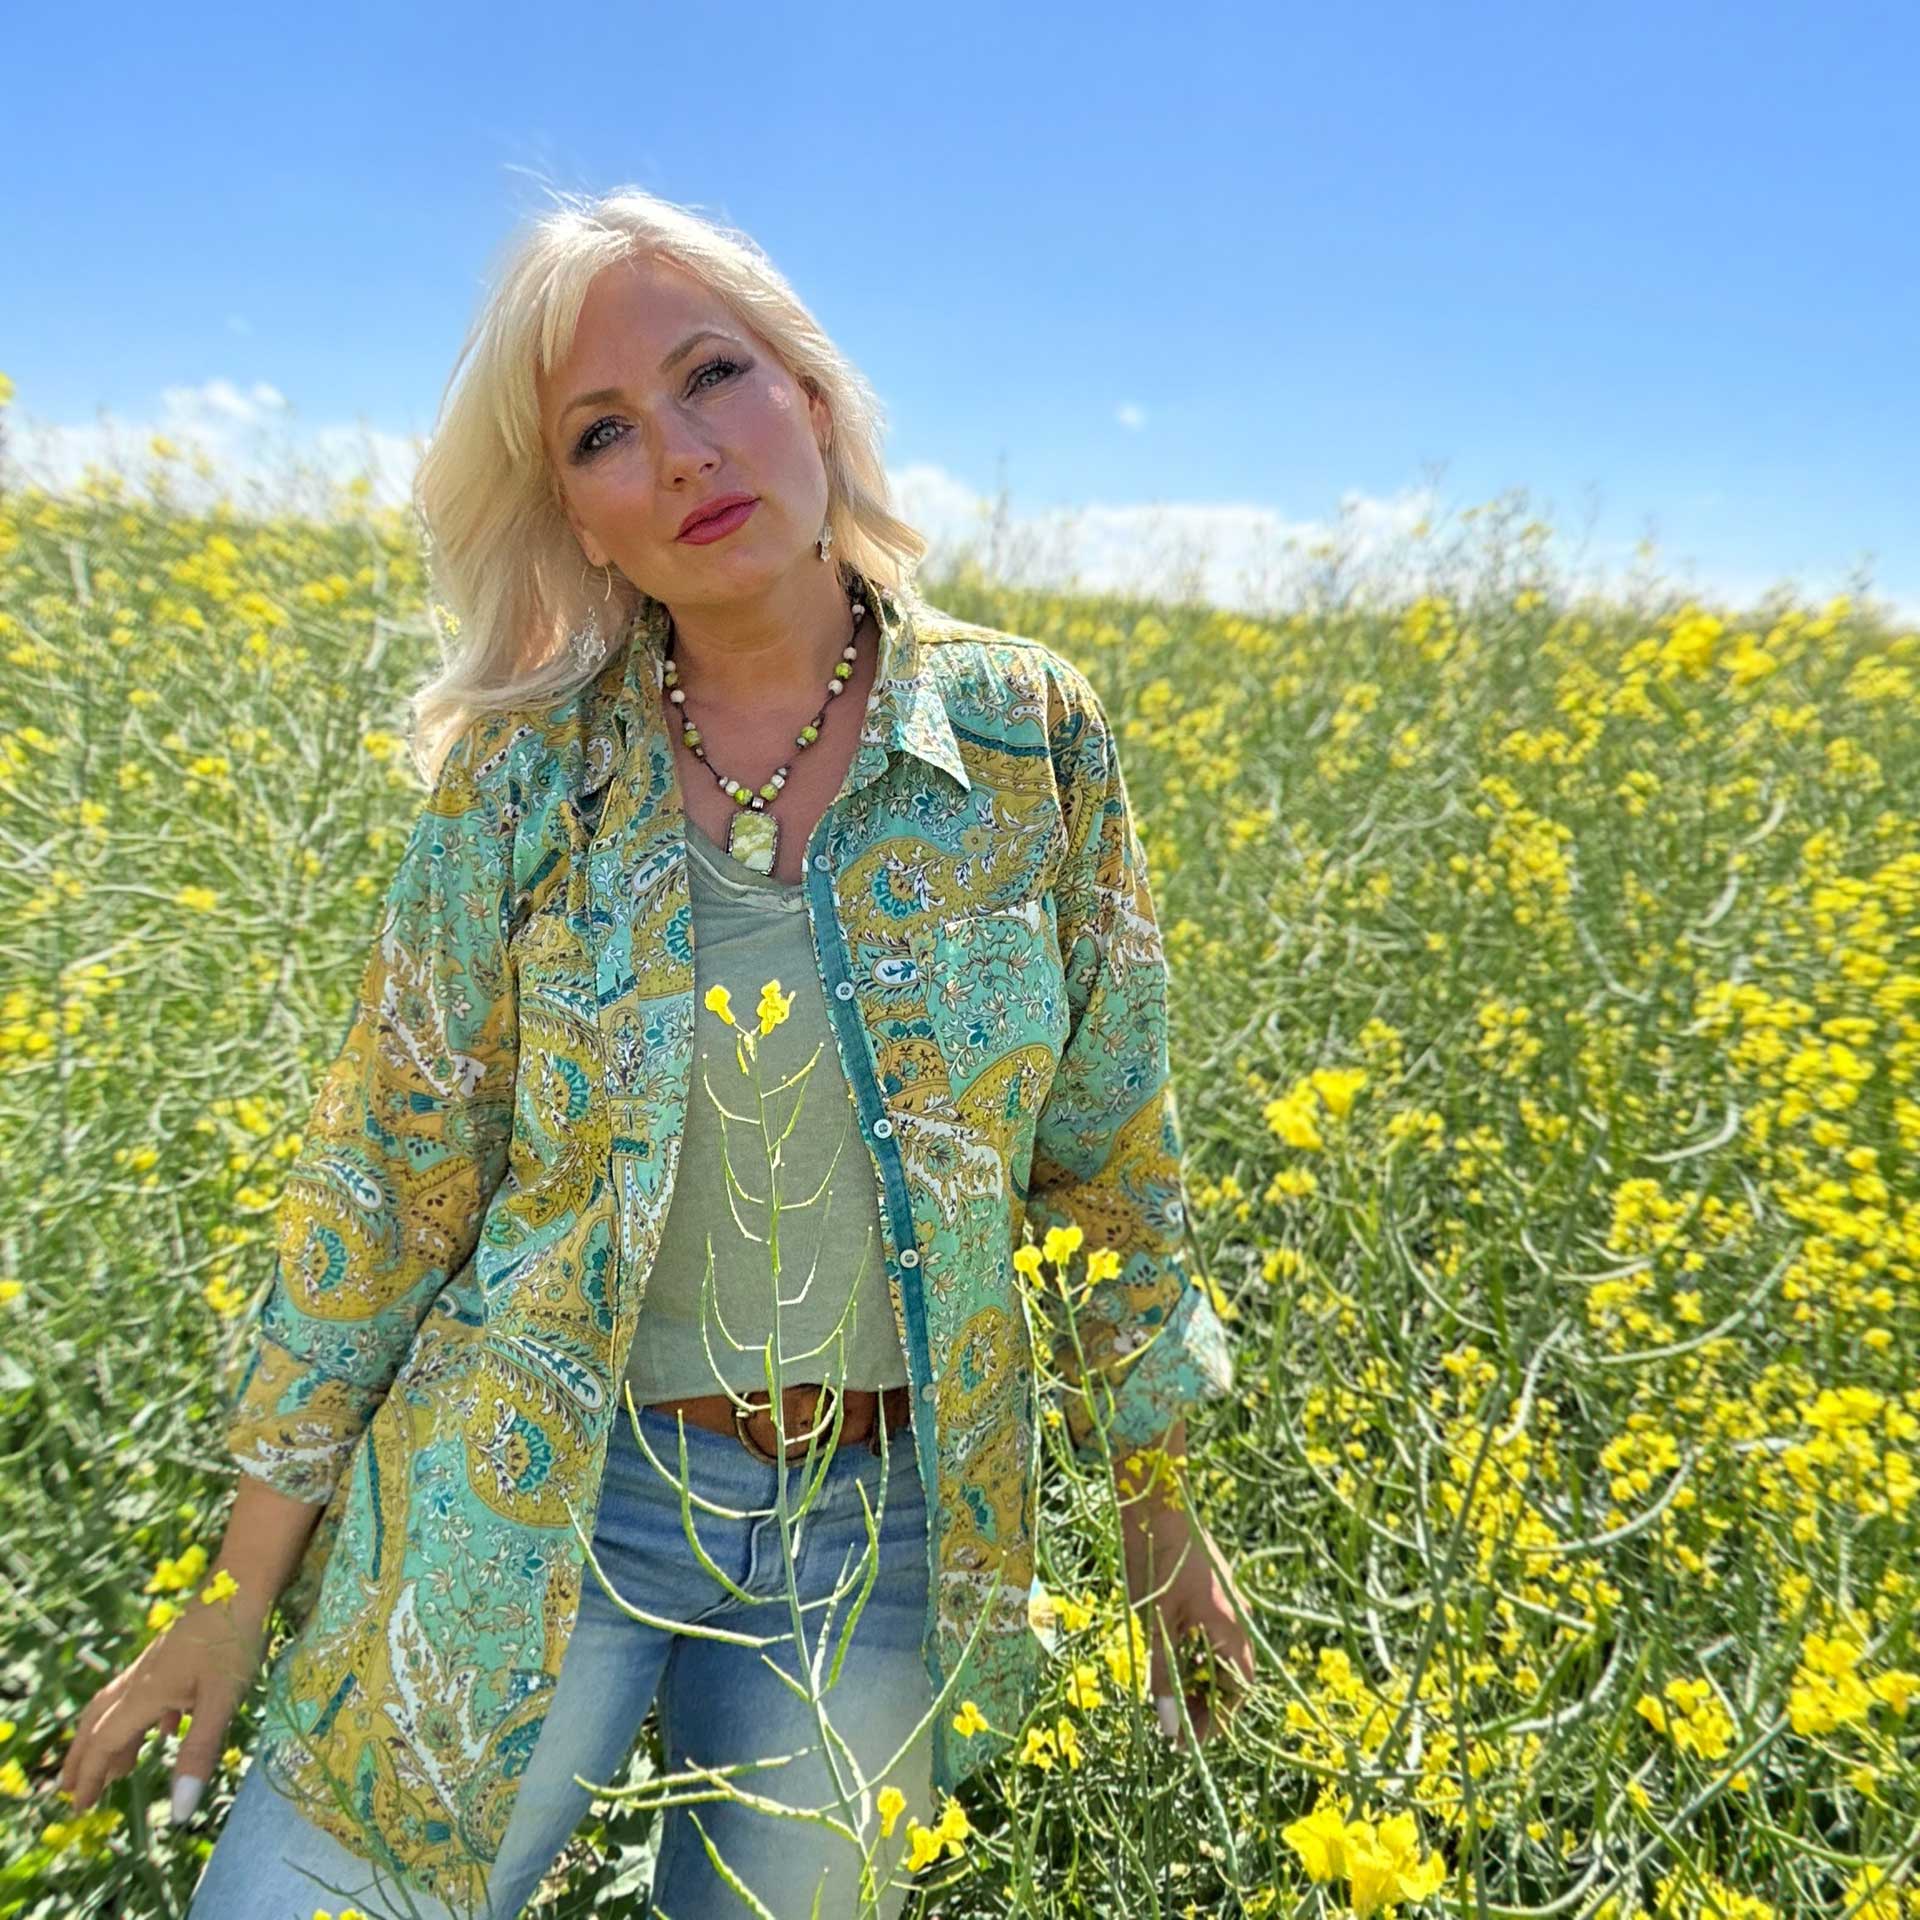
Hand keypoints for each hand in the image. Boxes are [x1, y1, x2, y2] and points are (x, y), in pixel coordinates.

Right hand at [56, 1585, 266, 1821]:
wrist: (245, 1581)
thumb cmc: (234, 1638)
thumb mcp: (220, 1701)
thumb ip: (198, 1753)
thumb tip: (179, 1813)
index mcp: (145, 1693)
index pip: (105, 1742)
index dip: (92, 1776)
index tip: (80, 1808)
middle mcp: (143, 1678)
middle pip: (99, 1721)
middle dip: (85, 1758)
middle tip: (74, 1790)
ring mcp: (160, 1662)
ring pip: (122, 1705)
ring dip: (114, 1738)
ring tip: (120, 1770)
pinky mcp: (179, 1652)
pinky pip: (149, 1691)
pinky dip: (147, 1717)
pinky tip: (169, 1727)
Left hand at [1116, 1455, 1253, 1752]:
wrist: (1155, 1506)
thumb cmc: (1156, 1565)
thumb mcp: (1156, 1627)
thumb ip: (1164, 1678)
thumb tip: (1169, 1730)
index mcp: (1232, 1629)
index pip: (1239, 1691)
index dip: (1216, 1721)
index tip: (1187, 1743)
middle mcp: (1237, 1619)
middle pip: (1231, 1677)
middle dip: (1205, 1705)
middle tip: (1172, 1727)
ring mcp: (1225, 1603)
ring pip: (1219, 1657)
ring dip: (1198, 1682)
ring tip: (1166, 1699)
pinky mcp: (1209, 1591)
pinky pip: (1210, 1635)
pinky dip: (1193, 1656)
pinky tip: (1168, 1663)